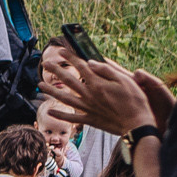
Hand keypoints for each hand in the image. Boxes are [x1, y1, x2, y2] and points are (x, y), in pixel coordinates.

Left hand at [40, 49, 156, 137]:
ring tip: (40, 85)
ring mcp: (87, 108)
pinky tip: (49, 111)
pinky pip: (70, 117)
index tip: (61, 51)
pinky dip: (59, 114)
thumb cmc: (135, 101)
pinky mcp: (89, 120)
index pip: (81, 67)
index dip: (71, 58)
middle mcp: (89, 95)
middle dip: (56, 70)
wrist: (136, 125)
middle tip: (45, 63)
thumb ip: (106, 70)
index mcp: (98, 83)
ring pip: (65, 98)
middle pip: (69, 80)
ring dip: (51, 91)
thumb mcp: (124, 80)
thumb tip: (90, 63)